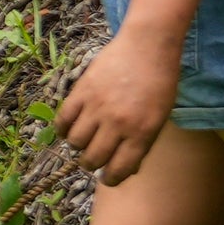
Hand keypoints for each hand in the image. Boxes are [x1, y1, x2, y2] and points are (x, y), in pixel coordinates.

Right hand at [57, 33, 180, 182]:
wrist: (148, 45)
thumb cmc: (160, 82)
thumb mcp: (159, 117)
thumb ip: (142, 143)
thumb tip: (124, 167)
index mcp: (142, 133)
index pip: (119, 170)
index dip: (111, 179)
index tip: (107, 177)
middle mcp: (118, 124)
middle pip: (94, 158)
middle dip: (91, 164)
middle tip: (92, 159)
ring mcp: (98, 107)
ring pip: (76, 142)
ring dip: (78, 146)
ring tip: (82, 141)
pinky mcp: (82, 92)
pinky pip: (64, 119)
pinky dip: (63, 129)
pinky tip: (69, 128)